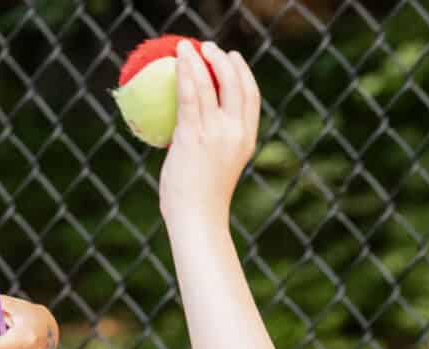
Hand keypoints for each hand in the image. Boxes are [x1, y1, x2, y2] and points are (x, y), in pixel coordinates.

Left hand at [157, 41, 260, 231]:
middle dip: (224, 60)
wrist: (197, 219)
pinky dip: (184, 74)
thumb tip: (192, 125)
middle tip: (209, 48)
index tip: (232, 60)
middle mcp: (235, 132)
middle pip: (236, 84)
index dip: (244, 73)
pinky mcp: (192, 136)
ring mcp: (215, 133)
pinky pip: (188, 96)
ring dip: (199, 60)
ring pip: (209, 85)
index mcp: (247, 139)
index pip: (251, 98)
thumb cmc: (200, 199)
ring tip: (188, 48)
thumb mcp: (214, 167)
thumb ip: (210, 143)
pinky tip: (176, 63)